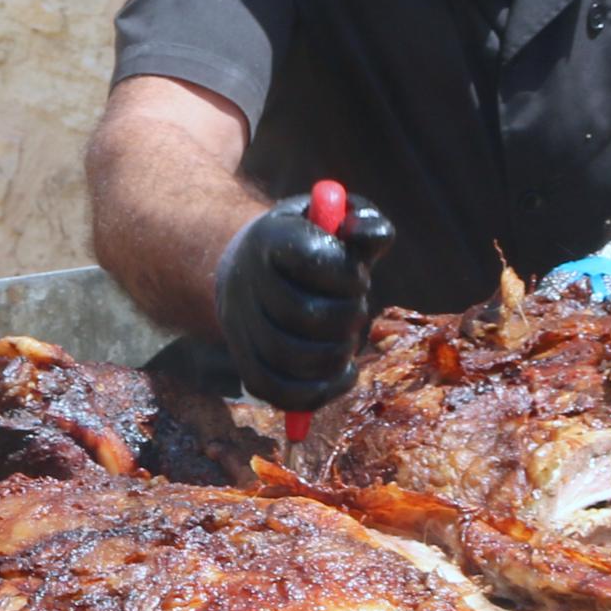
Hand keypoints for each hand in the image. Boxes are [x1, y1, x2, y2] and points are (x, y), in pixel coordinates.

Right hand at [213, 191, 393, 409]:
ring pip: (291, 357)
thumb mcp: (339, 218)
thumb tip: (371, 237)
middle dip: (348, 316)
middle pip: (306, 313)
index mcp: (271, 236)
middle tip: (356, 308)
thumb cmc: (310, 241)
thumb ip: (365, 221)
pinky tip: (342, 373)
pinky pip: (276, 392)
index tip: (356, 273)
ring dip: (337, 354)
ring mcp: (240, 325)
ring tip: (348, 340)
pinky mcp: (244, 362)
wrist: (252, 264)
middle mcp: (246, 280)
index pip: (313, 257)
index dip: (348, 272)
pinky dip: (318, 392)